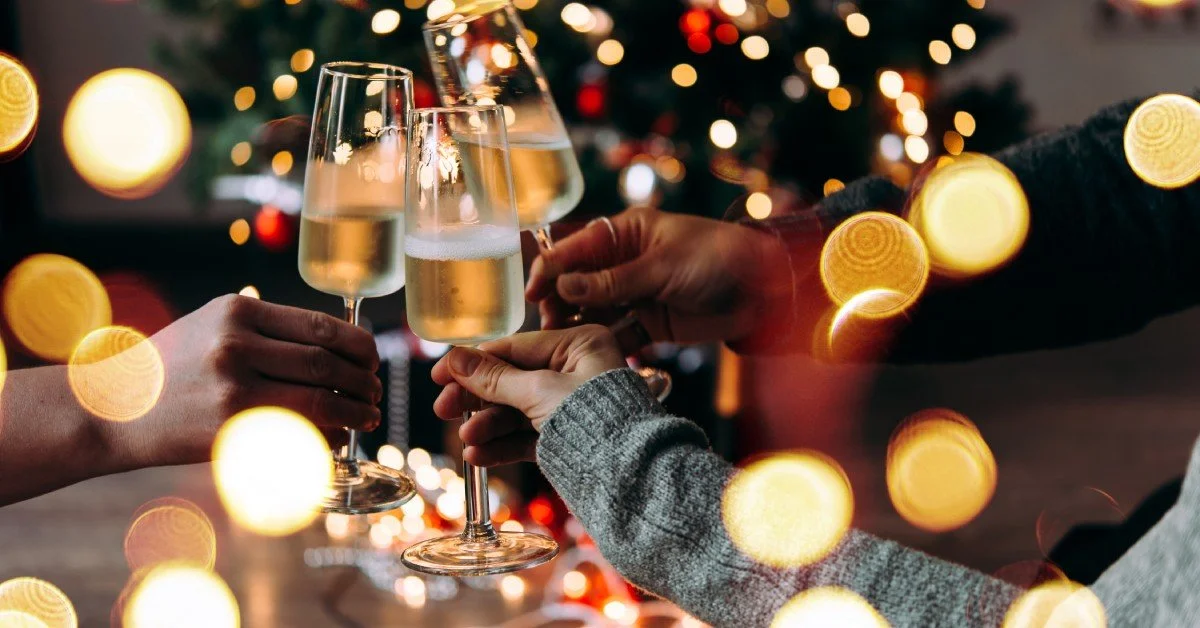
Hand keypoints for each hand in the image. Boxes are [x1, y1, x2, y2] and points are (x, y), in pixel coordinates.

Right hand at [130, 295, 381, 466]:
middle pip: (325, 361)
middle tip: (375, 390)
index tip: (373, 358)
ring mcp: (233, 387)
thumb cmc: (175, 366)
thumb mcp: (214, 325)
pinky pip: (296, 431)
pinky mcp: (230, 427)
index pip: (319, 325)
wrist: (117, 408)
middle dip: (363, 378)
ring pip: (319, 397)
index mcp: (238, 311)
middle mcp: (237, 344)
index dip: (359, 344)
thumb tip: (337, 346)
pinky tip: (338, 437)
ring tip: (368, 415)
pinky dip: (327, 435)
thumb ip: (268, 329)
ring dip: (355, 409)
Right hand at [430, 326, 625, 465]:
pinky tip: (479, 456)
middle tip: (444, 409)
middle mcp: (577, 370)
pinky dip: (502, 445)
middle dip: (478, 399)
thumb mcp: (538, 392)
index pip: (515, 347)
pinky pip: (527, 436)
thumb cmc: (595, 420)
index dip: (474, 361)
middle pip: (512, 380)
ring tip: (467, 441)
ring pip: (517, 411)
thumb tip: (456, 358)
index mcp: (580, 344)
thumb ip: (494, 377)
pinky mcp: (568, 438)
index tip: (440, 374)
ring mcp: (572, 405)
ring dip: (487, 426)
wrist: (629, 475)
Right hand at [525, 207, 791, 344]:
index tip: (533, 294)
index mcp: (625, 234)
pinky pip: (617, 334)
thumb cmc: (718, 258)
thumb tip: (564, 284)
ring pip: (593, 311)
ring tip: (560, 345)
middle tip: (548, 325)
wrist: (765, 290)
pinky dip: (603, 344)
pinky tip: (588, 357)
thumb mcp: (662, 266)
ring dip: (576, 326)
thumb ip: (613, 280)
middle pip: (578, 283)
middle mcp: (624, 262)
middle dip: (559, 302)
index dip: (551, 270)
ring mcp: (635, 294)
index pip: (576, 249)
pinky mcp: (649, 323)